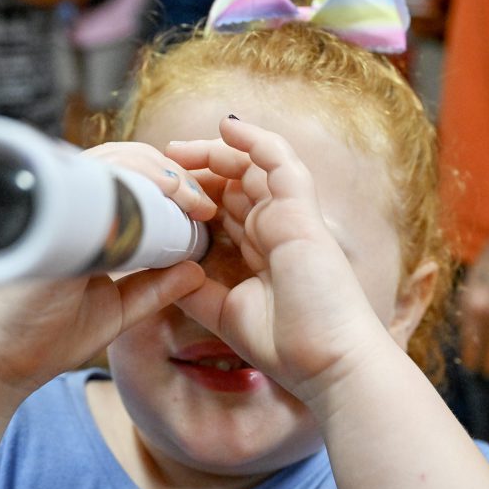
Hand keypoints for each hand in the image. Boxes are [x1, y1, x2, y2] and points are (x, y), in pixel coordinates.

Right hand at [0, 142, 216, 392]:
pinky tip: (155, 199)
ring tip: (186, 196)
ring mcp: (43, 209)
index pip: (125, 178)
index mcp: (75, 220)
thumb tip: (196, 269)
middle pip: (117, 159)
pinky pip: (80, 188)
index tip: (202, 207)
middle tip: (201, 199)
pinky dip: (122, 186)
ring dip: (151, 172)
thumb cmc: (44, 337)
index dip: (167, 183)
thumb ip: (153, 289)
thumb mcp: (115, 310)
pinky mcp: (38, 224)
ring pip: (102, 163)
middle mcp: (56, 205)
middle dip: (167, 172)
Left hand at [165, 117, 387, 399]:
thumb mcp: (225, 313)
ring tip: (178, 149)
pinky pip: (280, 161)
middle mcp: (275, 228)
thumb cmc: (286, 344)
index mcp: (261, 250)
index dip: (197, 195)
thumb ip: (197, 290)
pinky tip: (226, 127)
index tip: (163, 192)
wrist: (326, 361)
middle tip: (163, 163)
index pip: (226, 209)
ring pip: (254, 165)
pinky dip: (255, 140)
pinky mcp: (302, 209)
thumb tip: (165, 270)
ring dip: (216, 151)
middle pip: (235, 183)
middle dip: (198, 169)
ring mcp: (290, 216)